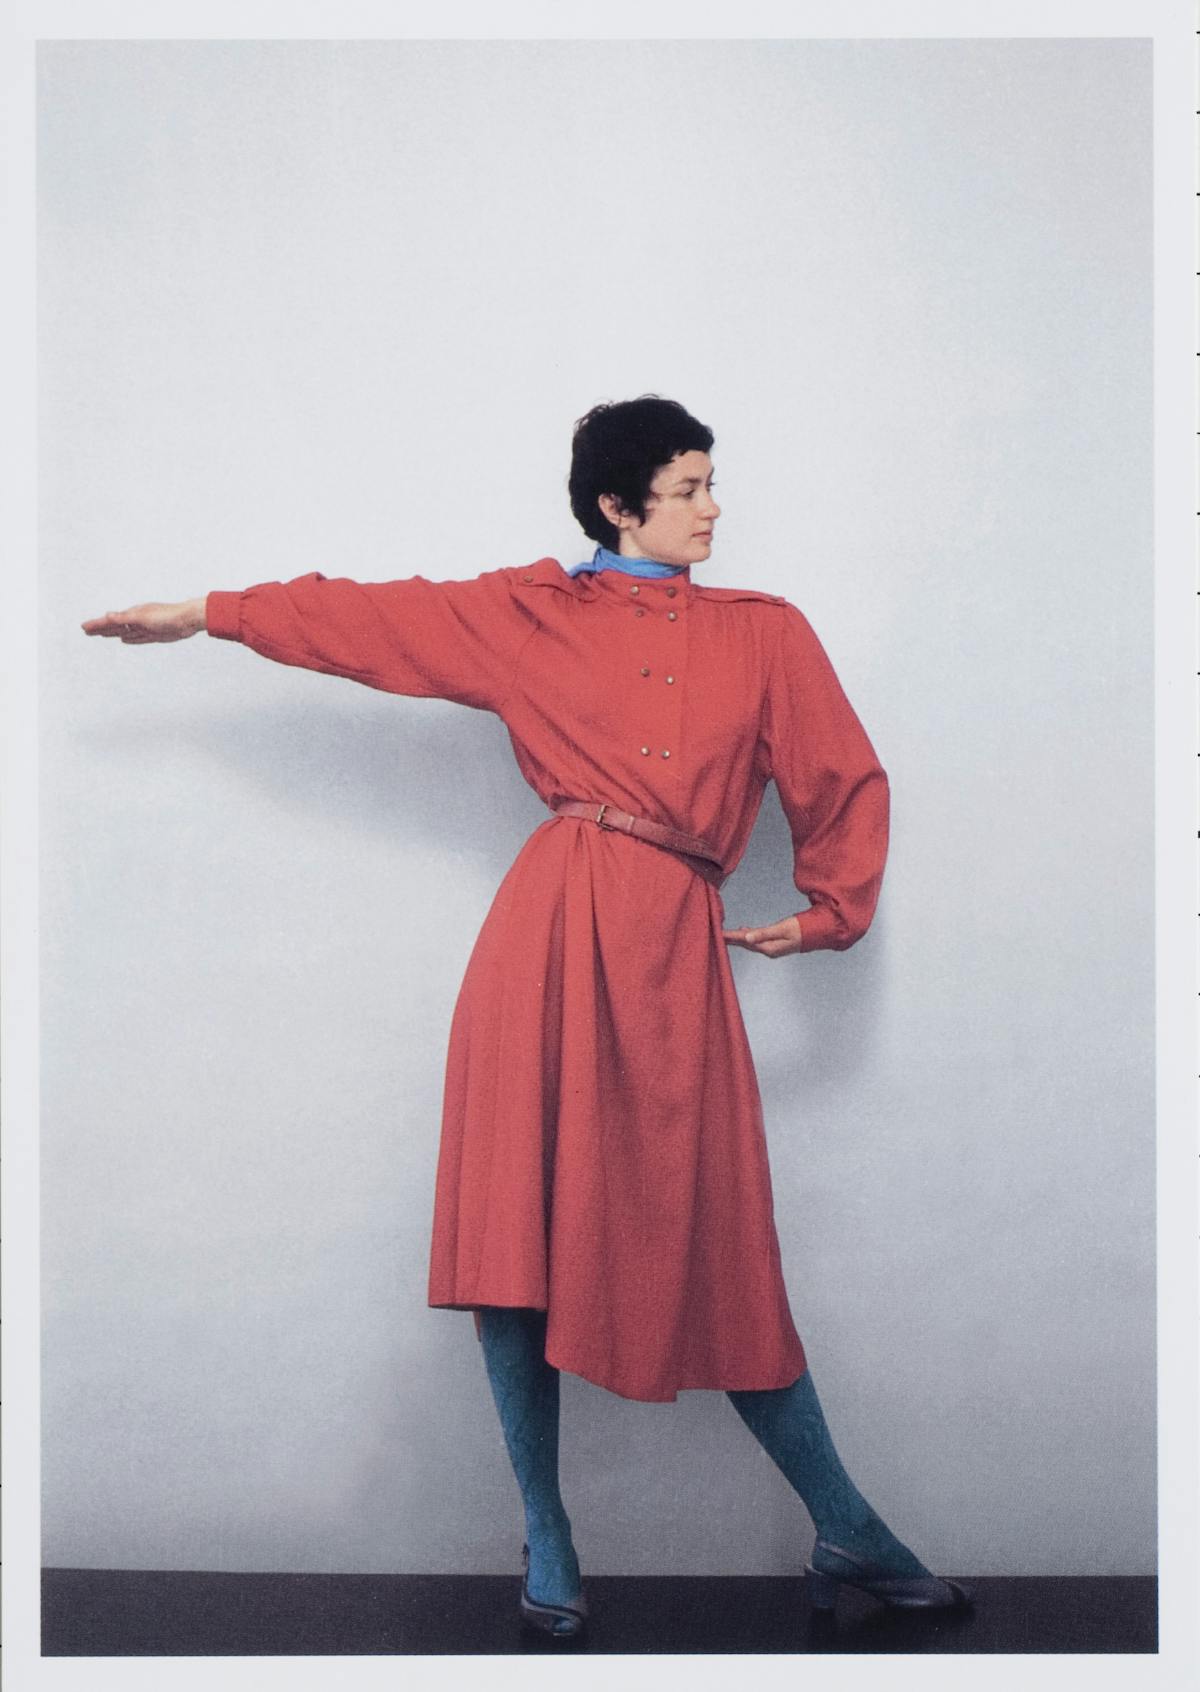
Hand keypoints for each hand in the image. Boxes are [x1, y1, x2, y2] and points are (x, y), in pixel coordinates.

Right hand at [81, 598, 206, 642]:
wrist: (188, 620)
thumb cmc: (167, 616)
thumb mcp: (142, 617)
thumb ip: (124, 618)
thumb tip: (107, 615)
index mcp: (132, 614)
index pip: (109, 621)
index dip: (96, 624)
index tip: (83, 627)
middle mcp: (137, 620)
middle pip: (114, 626)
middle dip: (100, 628)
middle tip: (86, 631)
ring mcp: (145, 628)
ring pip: (124, 632)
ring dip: (112, 633)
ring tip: (101, 635)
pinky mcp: (154, 635)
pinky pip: (136, 638)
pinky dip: (129, 639)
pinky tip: (125, 640)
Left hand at [722, 915, 803, 957]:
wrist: (817, 934)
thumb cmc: (802, 929)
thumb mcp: (783, 929)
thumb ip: (764, 933)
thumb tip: (747, 937)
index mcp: (768, 947)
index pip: (745, 941)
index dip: (731, 937)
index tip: (718, 934)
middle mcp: (768, 950)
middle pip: (745, 944)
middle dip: (731, 939)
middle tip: (716, 934)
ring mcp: (772, 948)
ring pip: (750, 942)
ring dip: (738, 938)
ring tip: (726, 934)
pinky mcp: (775, 944)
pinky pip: (757, 940)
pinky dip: (749, 936)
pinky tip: (744, 931)